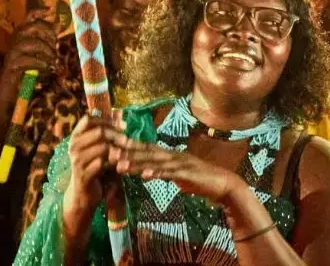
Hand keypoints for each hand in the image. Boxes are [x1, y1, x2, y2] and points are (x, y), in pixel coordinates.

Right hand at [0, 8, 60, 95]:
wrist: (8, 84)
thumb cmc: (25, 65)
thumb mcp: (37, 50)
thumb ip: (47, 38)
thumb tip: (58, 24)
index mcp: (21, 33)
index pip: (29, 16)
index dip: (40, 11)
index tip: (51, 10)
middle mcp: (15, 38)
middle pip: (33, 27)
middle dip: (48, 34)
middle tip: (56, 46)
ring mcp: (12, 51)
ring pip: (32, 43)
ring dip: (47, 51)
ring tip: (53, 61)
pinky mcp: (12, 63)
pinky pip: (28, 60)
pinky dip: (40, 63)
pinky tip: (46, 68)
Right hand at [62, 114, 123, 217]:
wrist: (83, 193)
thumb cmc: (93, 167)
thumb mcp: (100, 147)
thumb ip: (108, 131)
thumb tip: (119, 111)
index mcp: (76, 137)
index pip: (89, 119)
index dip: (107, 119)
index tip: (123, 125)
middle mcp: (73, 146)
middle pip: (99, 132)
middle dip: (117, 135)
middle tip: (128, 141)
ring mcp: (77, 161)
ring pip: (102, 147)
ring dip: (117, 150)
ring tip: (126, 153)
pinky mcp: (84, 174)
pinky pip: (102, 163)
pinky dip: (114, 163)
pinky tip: (120, 165)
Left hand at [118, 140, 249, 204]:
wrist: (223, 185)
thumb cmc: (199, 180)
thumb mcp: (176, 174)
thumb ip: (161, 171)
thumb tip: (146, 171)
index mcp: (169, 155)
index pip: (144, 148)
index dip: (127, 146)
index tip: (109, 145)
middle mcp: (172, 155)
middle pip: (146, 152)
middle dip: (126, 152)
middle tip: (107, 152)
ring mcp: (180, 164)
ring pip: (155, 162)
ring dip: (137, 163)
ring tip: (120, 165)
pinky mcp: (187, 174)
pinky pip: (170, 174)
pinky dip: (157, 174)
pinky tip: (145, 176)